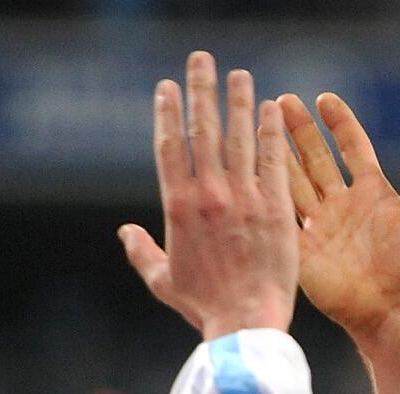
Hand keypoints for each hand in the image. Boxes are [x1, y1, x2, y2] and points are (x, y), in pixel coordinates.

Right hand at [121, 52, 296, 338]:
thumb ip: (142, 253)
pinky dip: (271, 132)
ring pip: (239, 137)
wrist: (245, 326)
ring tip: (239, 76)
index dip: (167, 111)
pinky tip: (272, 109)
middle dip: (201, 90)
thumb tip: (125, 233)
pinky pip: (272, 161)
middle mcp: (209, 195)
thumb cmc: (203, 309)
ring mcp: (244, 199)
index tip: (167, 86)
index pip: (169, 145)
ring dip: (238, 101)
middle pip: (203, 130)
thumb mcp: (163, 282)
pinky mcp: (275, 209)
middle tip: (202, 60)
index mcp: (177, 207)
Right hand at [277, 92, 399, 344]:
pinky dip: (268, 192)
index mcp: (373, 193)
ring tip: (259, 124)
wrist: (393, 313)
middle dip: (299, 129)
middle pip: (315, 157)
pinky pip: (282, 214)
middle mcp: (342, 204)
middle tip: (281, 101)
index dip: (339, 122)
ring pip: (294, 180)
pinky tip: (252, 168)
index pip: (352, 147)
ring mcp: (320, 225)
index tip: (324, 99)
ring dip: (277, 153)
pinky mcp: (303, 247)